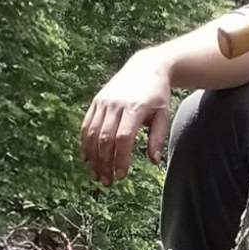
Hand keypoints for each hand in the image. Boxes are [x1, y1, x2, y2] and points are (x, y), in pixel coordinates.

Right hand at [81, 50, 171, 185]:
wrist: (146, 67)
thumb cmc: (158, 95)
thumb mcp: (164, 114)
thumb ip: (158, 138)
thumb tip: (153, 161)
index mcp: (135, 108)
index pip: (124, 138)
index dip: (121, 158)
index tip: (122, 175)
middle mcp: (115, 104)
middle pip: (105, 138)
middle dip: (105, 163)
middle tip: (107, 182)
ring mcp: (103, 102)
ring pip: (93, 133)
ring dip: (93, 156)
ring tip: (96, 174)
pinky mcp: (96, 101)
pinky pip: (87, 124)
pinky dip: (85, 143)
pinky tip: (87, 158)